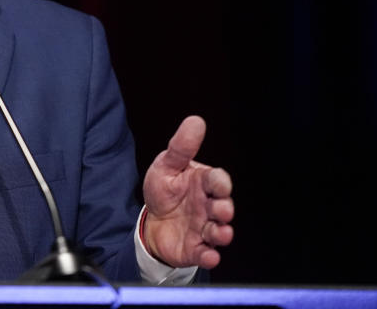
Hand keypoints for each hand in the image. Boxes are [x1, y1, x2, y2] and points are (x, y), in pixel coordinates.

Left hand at [142, 115, 233, 268]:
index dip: (220, 183)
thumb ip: (181, 147)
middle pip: (223, 207)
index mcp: (204, 184)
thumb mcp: (167, 166)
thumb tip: (196, 121)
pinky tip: (209, 255)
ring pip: (219, 232)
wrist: (151, 221)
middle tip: (221, 210)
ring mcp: (204, 228)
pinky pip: (206, 254)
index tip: (219, 184)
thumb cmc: (164, 190)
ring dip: (223, 234)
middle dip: (225, 209)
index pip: (218, 181)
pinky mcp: (196, 248)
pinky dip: (210, 256)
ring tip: (221, 233)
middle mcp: (208, 206)